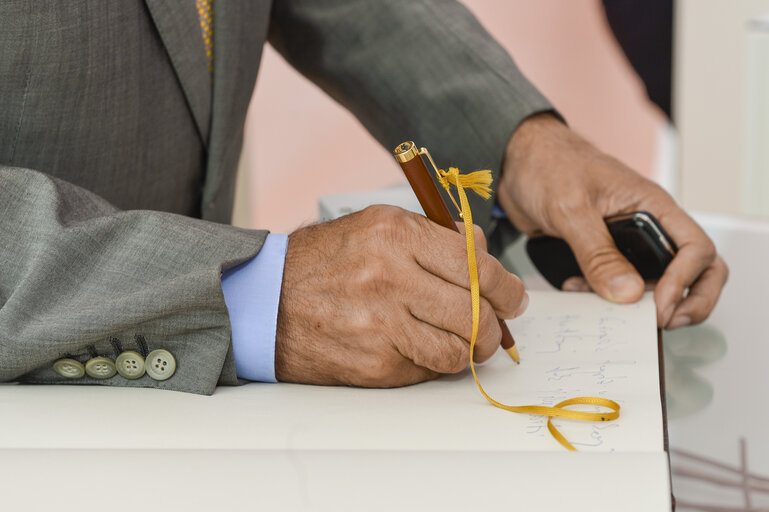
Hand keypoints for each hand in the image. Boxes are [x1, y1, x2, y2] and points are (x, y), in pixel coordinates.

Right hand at [274, 205, 527, 385]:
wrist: (267, 301)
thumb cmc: (326, 262)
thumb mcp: (376, 226)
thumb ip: (433, 237)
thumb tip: (485, 260)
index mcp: (396, 234)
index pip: (476, 264)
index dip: (505, 286)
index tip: (512, 297)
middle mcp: (390, 276)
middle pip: (475, 309)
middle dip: (496, 323)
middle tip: (496, 326)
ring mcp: (382, 322)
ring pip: (459, 347)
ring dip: (473, 349)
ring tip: (468, 343)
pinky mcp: (375, 361)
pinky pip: (428, 368)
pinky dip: (437, 363)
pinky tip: (425, 350)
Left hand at [498, 113, 727, 328]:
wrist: (516, 162)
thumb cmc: (547, 165)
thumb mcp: (571, 209)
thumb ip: (597, 252)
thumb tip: (628, 293)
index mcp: (652, 206)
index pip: (697, 249)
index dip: (686, 282)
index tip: (658, 304)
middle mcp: (648, 226)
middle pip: (694, 270)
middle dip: (686, 302)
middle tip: (657, 322)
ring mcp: (627, 242)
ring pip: (656, 282)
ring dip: (638, 303)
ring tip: (611, 312)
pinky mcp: (603, 253)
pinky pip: (618, 283)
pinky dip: (606, 296)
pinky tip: (579, 293)